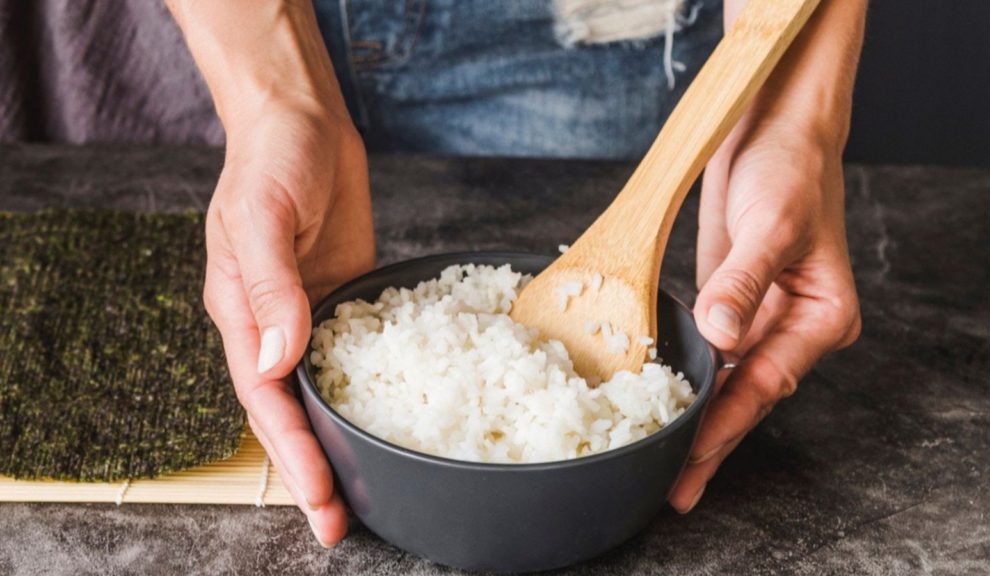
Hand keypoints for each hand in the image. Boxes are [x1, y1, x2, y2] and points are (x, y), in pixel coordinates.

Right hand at [204, 98, 374, 545]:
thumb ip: (270, 285)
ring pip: (324, 394)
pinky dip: (373, 392)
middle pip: (293, 413)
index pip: (265, 401)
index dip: (292, 454)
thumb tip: (278, 358)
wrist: (304, 122)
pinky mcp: (347, 299)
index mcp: (242, 314)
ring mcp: (312, 315)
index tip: (320, 499)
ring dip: (342, 444)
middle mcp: (275, 325)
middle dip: (314, 470)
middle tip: (342, 524)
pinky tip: (400, 420)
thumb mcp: (263, 214)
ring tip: (368, 492)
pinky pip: (360, 356)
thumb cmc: (272, 159)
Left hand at [669, 114, 860, 512]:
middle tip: (672, 488)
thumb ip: (744, 283)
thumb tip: (721, 336)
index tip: (692, 462)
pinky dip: (687, 376)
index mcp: (822, 318)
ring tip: (659, 457)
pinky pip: (709, 351)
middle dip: (709, 441)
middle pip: (746, 396)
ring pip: (725, 381)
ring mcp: (761, 317)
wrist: (778, 128)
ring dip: (694, 415)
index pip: (765, 383)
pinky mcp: (730, 302)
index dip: (726, 425)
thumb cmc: (791, 169)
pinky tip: (662, 401)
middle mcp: (795, 327)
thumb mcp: (772, 223)